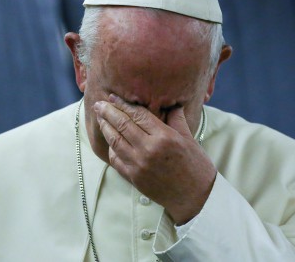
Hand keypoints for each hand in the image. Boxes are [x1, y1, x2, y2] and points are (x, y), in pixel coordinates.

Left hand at [93, 94, 215, 223]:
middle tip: (99, 104)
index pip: (138, 114)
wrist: (195, 198)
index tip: (114, 97)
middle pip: (122, 125)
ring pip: (115, 141)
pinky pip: (116, 159)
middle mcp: (148, 149)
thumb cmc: (196, 167)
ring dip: (105, 128)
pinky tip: (110, 141)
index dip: (124, 104)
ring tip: (100, 118)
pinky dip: (111, 148)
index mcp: (164, 136)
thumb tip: (171, 103)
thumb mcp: (189, 138)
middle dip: (108, 112)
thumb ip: (177, 119)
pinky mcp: (134, 178)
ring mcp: (139, 165)